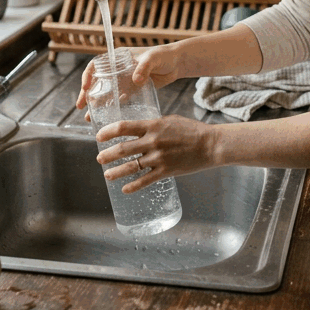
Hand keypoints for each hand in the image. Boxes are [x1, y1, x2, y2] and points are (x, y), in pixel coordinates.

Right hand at [74, 43, 182, 113]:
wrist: (177, 63)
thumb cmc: (164, 55)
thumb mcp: (153, 58)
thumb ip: (144, 67)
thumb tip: (135, 80)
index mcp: (118, 58)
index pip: (96, 65)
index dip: (88, 76)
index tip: (85, 88)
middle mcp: (118, 69)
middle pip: (97, 81)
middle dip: (87, 94)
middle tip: (81, 107)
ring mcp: (125, 80)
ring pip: (106, 92)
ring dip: (97, 104)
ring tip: (89, 118)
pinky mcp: (133, 90)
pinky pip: (119, 99)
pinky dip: (112, 107)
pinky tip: (107, 117)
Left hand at [95, 114, 216, 193]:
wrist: (210, 145)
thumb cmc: (191, 130)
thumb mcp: (169, 120)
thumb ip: (152, 124)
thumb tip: (138, 128)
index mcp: (152, 125)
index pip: (123, 127)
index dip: (107, 132)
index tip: (99, 136)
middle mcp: (152, 141)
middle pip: (122, 149)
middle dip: (107, 155)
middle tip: (100, 158)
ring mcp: (158, 158)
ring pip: (131, 167)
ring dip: (115, 172)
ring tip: (107, 175)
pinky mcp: (166, 171)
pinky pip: (145, 181)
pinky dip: (133, 186)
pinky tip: (125, 189)